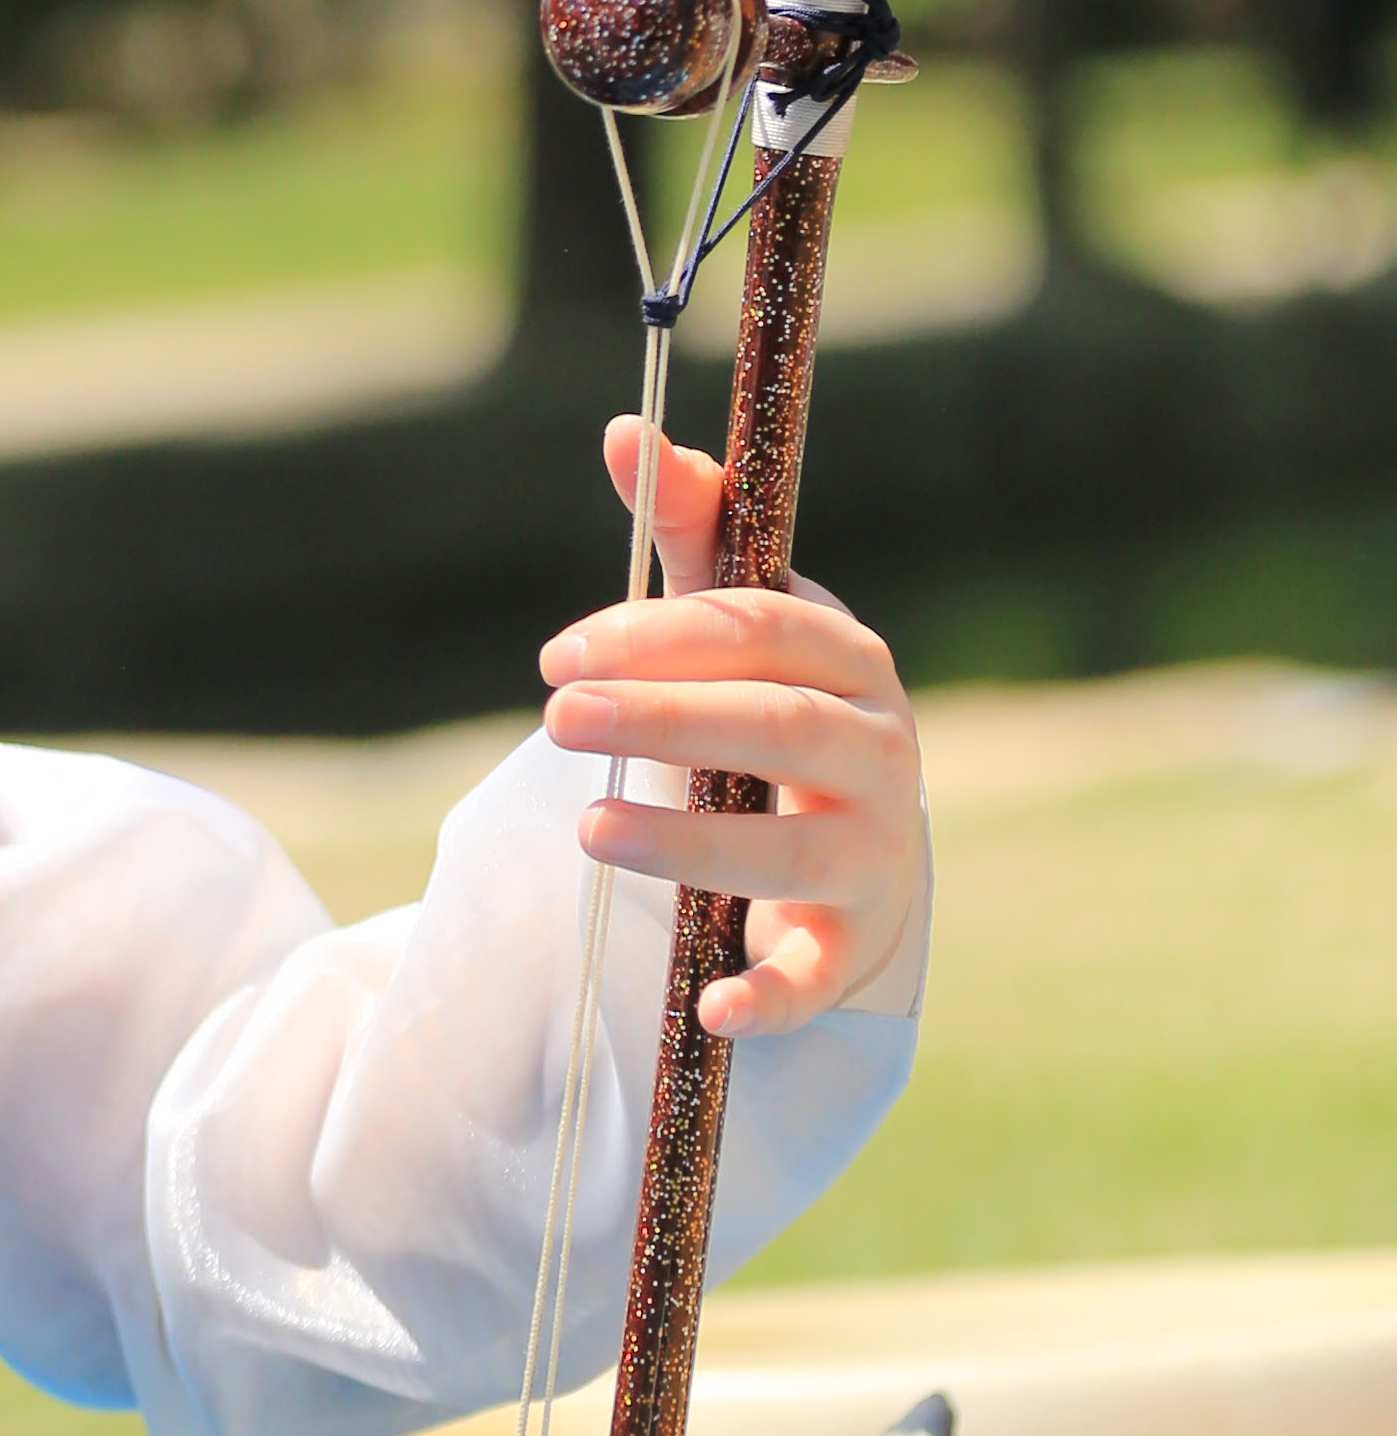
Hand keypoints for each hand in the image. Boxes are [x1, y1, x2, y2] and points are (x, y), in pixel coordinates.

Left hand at [538, 418, 924, 1039]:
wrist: (854, 850)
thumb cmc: (772, 712)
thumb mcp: (734, 622)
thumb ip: (687, 531)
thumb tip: (626, 428)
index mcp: (846, 660)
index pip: (760, 631)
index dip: (659, 636)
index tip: (558, 653)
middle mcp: (876, 752)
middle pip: (776, 729)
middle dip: (666, 719)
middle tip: (558, 716)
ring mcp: (871, 854)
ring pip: (787, 849)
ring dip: (687, 843)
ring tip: (585, 831)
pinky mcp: (846, 948)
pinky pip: (811, 977)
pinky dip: (766, 995)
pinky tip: (709, 1006)